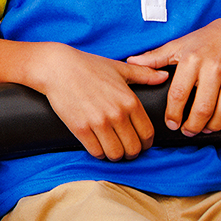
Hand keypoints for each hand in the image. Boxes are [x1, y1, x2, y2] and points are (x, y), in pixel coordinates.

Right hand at [35, 42, 169, 159]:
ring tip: (110, 149)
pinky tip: (96, 145)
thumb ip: (143, 74)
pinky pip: (96, 152)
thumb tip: (164, 76)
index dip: (145, 143)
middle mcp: (117, 113)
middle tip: (123, 148)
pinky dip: (98, 153)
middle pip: (133, 148)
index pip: (147, 134)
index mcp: (130, 100)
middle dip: (130, 152)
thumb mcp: (118, 68)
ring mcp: (98, 122)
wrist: (56, 67)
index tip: (139, 143)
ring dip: (114, 155)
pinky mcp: (80, 128)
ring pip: (115, 154)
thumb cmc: (87, 65)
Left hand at [127, 17, 220, 135]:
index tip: (171, 123)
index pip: (179, 93)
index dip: (173, 113)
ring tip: (204, 129)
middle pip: (203, 107)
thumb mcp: (178, 45)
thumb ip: (155, 57)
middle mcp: (213, 67)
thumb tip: (130, 62)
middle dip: (193, 125)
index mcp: (192, 59)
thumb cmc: (203, 41)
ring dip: (213, 126)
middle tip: (187, 131)